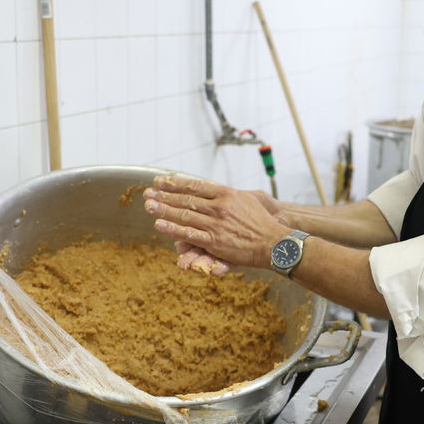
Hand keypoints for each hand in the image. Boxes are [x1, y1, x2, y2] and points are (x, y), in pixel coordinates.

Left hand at [143, 174, 285, 270]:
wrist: (275, 243)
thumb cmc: (264, 222)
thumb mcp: (250, 199)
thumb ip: (230, 195)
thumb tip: (217, 191)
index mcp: (226, 193)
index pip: (196, 185)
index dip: (176, 182)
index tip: (161, 180)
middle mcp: (219, 206)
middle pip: (186, 198)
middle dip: (165, 195)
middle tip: (148, 192)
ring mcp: (216, 224)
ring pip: (184, 215)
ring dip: (164, 209)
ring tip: (149, 205)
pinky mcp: (215, 241)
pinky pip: (189, 234)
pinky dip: (173, 229)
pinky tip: (159, 224)